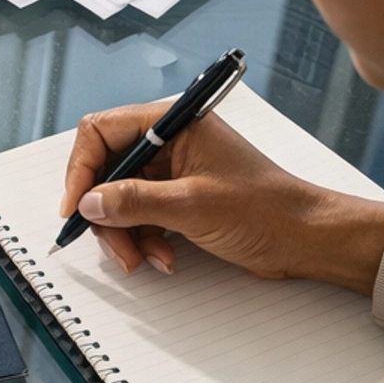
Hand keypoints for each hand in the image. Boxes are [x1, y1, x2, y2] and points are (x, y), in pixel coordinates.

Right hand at [60, 98, 383, 292]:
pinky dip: (143, 239)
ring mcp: (173, 171)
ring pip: (120, 198)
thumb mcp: (192, 205)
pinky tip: (162, 258)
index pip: (101, 131)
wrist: (307, 238)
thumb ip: (134, 201)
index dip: (81, 169)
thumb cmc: (265, 209)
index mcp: (174, 123)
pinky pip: (140, 215)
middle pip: (107, 169)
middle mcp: (169, 141)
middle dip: (105, 211)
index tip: (76, 207)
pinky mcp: (179, 198)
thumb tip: (89, 202)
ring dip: (125, 233)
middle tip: (115, 248)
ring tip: (144, 259)